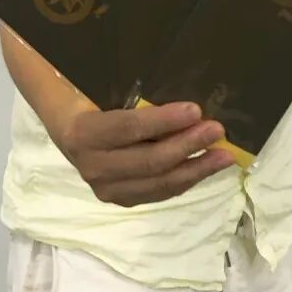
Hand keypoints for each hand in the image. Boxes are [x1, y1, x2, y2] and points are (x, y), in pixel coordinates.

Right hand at [54, 102, 234, 207]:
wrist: (67, 131)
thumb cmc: (90, 100)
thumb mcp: (103, 90)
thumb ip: (135, 96)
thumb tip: (184, 99)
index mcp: (83, 133)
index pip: (130, 128)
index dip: (164, 120)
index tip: (196, 110)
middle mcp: (92, 167)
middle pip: (149, 161)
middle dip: (188, 146)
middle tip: (217, 130)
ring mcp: (106, 189)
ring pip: (159, 183)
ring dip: (196, 169)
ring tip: (224, 156)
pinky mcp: (121, 200)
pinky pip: (160, 192)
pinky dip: (186, 179)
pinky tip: (206, 167)